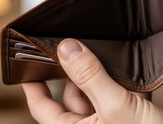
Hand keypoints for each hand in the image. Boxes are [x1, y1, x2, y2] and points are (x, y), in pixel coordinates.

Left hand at [22, 39, 162, 123]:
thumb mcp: (115, 106)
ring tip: (111, 57)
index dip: (34, 85)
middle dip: (78, 72)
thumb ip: (90, 77)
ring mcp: (110, 122)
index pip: (43, 107)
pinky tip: (133, 71)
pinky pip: (121, 95)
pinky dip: (126, 82)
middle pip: (73, 94)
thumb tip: (66, 49)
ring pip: (99, 92)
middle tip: (80, 46)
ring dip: (105, 74)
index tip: (29, 61)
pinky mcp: (130, 117)